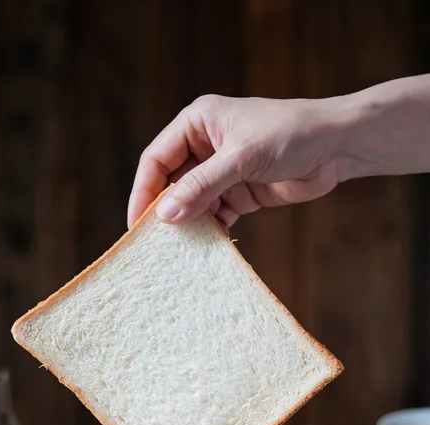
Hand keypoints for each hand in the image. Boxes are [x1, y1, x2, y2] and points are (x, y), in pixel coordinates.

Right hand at [127, 94, 343, 231]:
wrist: (338, 146)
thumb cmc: (290, 135)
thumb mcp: (240, 158)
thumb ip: (202, 186)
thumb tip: (165, 216)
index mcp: (197, 124)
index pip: (157, 160)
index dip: (144, 192)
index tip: (137, 224)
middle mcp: (205, 146)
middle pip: (172, 184)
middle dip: (166, 213)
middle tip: (155, 244)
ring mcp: (223, 171)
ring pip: (193, 203)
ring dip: (189, 225)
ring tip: (181, 251)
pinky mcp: (240, 192)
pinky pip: (217, 215)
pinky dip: (212, 230)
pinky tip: (210, 246)